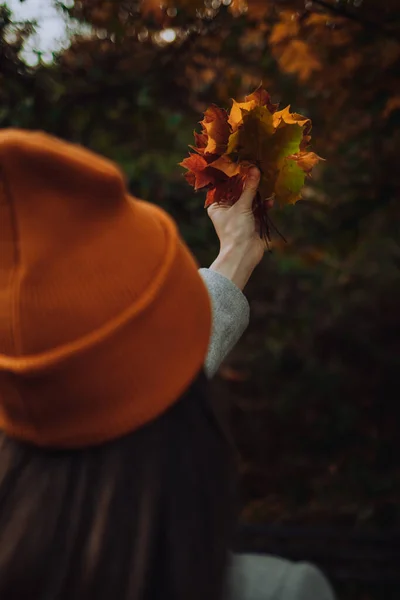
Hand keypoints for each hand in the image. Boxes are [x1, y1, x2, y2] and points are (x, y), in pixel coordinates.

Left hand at [207, 168, 272, 289]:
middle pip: (239, 192)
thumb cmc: (235, 231)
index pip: (226, 186)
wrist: (243, 254)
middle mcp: (227, 209)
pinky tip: (270, 201)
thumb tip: (254, 169)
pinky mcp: (251, 221)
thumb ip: (249, 188)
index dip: (235, 175)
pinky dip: (264, 205)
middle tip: (259, 169)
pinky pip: (258, 209)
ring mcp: (240, 215)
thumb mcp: (242, 206)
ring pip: (250, 200)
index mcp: (217, 205)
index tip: (245, 163)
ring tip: (268, 183)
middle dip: (249, 183)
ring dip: (259, 193)